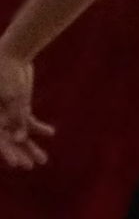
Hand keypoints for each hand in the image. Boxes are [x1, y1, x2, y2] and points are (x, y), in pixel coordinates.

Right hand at [0, 49, 50, 171]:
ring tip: (42, 160)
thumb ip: (16, 117)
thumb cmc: (6, 73)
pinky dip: (39, 129)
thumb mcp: (13, 97)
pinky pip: (29, 122)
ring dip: (31, 147)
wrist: (11, 55)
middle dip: (20, 154)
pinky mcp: (20, 107)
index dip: (8, 154)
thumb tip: (21, 138)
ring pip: (20, 136)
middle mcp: (0, 121)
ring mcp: (9, 115)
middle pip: (9, 143)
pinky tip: (50, 133)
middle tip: (30, 166)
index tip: (17, 164)